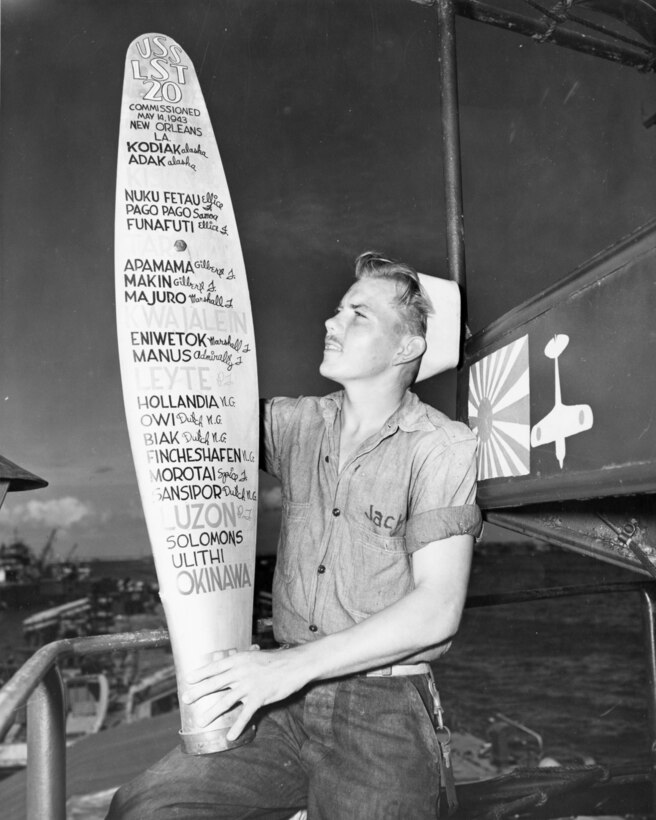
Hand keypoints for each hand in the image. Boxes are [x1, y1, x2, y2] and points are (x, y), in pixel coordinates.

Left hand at [182, 644, 308, 740]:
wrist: (295, 665)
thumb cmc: (275, 660)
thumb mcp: (254, 656)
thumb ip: (240, 662)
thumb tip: (227, 663)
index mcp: (239, 660)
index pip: (215, 667)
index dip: (200, 673)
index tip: (188, 679)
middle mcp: (241, 672)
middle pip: (215, 684)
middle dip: (198, 692)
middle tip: (185, 699)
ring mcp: (249, 685)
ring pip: (225, 701)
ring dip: (211, 713)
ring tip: (201, 722)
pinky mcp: (259, 697)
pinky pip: (245, 714)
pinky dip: (237, 727)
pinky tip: (230, 737)